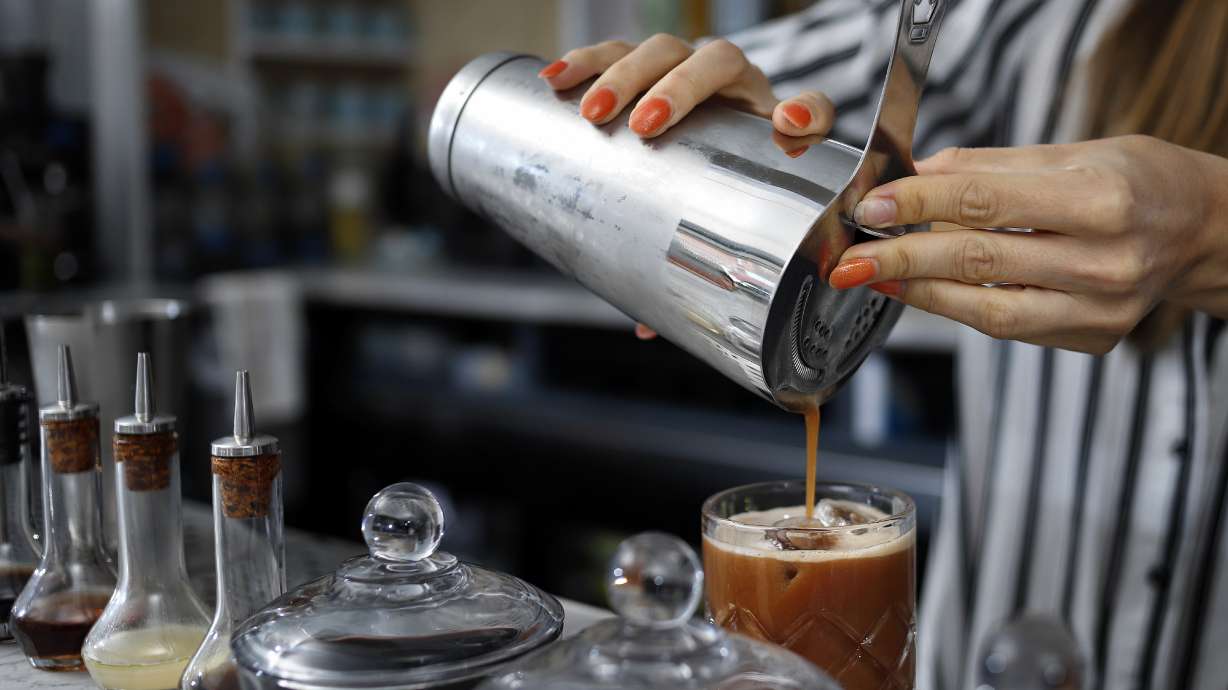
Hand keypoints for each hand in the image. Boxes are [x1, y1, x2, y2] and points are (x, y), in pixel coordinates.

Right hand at [540, 35, 836, 338]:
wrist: (705, 162)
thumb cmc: (714, 197)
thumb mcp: (715, 229)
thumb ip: (689, 275)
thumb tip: (648, 327)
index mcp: (772, 124)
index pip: (807, 107)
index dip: (804, 112)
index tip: (786, 127)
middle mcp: (733, 87)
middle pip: (714, 62)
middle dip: (678, 88)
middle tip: (642, 126)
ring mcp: (684, 72)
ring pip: (660, 50)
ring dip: (624, 72)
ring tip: (593, 112)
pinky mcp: (641, 68)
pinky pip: (613, 52)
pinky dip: (583, 62)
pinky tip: (552, 81)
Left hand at [827, 135, 1227, 353]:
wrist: (1202, 230)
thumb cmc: (1136, 181)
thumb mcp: (1070, 152)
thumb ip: (988, 167)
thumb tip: (913, 177)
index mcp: (1101, 201)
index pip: (984, 202)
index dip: (917, 205)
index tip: (871, 205)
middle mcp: (1104, 262)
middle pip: (977, 259)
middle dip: (902, 257)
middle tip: (850, 255)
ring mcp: (1099, 310)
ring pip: (986, 308)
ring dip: (919, 292)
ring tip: (874, 276)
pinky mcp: (1090, 339)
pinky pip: (1007, 326)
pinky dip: (957, 308)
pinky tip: (923, 291)